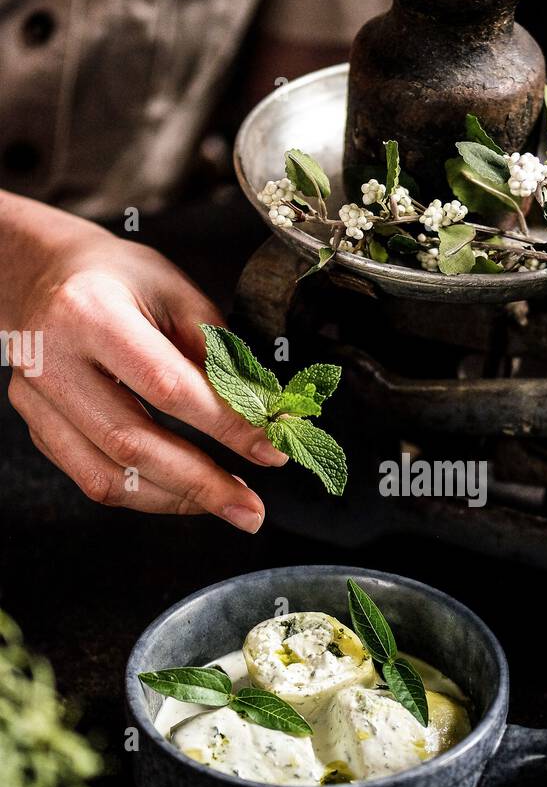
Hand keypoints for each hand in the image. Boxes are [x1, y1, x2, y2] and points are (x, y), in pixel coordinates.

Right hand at [4, 206, 284, 529]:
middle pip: (131, 443)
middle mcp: (52, 360)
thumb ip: (216, 353)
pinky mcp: (36, 427)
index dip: (224, 426)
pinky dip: (146, 494)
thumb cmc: (116, 279)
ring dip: (175, 499)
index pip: (167, 385)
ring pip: (107, 476)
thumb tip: (261, 414)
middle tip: (252, 510)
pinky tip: (184, 491)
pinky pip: (92, 478)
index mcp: (90, 313)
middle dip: (201, 484)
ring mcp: (36, 400)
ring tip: (226, 501)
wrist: (43, 276)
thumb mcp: (176, 293)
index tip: (269, 451)